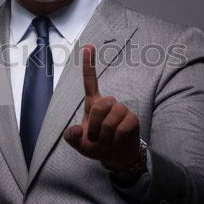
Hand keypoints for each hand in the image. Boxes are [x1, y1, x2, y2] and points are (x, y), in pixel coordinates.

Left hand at [63, 44, 140, 170]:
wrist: (115, 157)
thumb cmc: (96, 145)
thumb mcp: (78, 143)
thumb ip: (71, 136)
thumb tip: (75, 130)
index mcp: (94, 103)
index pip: (90, 81)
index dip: (89, 64)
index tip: (88, 46)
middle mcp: (109, 103)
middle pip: (100, 105)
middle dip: (95, 125)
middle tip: (95, 139)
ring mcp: (122, 110)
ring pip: (111, 118)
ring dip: (105, 135)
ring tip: (105, 143)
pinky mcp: (133, 119)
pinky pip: (122, 127)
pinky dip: (115, 139)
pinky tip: (115, 143)